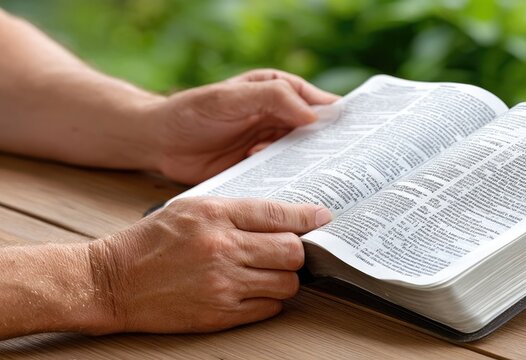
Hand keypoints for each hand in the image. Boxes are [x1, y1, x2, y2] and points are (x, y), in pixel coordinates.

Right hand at [86, 197, 331, 333]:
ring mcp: (222, 285)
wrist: (111, 281)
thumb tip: (284, 216)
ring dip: (285, 278)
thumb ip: (237, 211)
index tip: (324, 219)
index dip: (309, 217)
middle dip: (299, 251)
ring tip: (269, 271)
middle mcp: (222, 249)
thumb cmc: (151, 242)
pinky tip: (254, 290)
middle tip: (291, 250)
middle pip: (292, 251)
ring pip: (286, 283)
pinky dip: (269, 301)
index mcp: (215, 215)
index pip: (279, 214)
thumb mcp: (191, 209)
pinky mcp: (219, 314)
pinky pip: (268, 309)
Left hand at [146, 69, 338, 183]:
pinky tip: (304, 195)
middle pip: (318, 134)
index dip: (341, 117)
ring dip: (315, 169)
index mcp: (280, 92)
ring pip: (304, 157)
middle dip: (334, 149)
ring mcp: (271, 145)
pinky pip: (284, 177)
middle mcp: (281, 118)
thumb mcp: (233, 98)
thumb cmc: (193, 111)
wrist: (159, 142)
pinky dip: (294, 184)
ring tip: (335, 185)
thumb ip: (273, 98)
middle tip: (355, 167)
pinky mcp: (260, 169)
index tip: (362, 135)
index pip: (320, 102)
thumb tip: (314, 116)